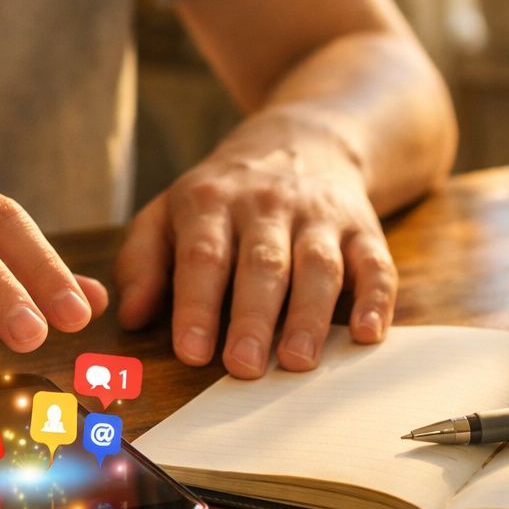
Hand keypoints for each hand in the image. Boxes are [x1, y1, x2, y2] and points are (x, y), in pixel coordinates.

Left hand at [113, 118, 395, 378]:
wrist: (304, 142)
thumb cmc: (224, 199)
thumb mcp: (169, 212)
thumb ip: (143, 262)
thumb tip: (132, 317)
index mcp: (211, 202)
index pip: (204, 255)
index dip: (197, 304)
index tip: (191, 351)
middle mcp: (268, 205)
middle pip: (263, 263)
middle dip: (253, 317)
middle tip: (243, 367)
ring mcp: (320, 216)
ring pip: (318, 265)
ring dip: (309, 315)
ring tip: (298, 360)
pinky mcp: (363, 228)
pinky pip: (375, 263)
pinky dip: (377, 299)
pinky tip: (369, 334)